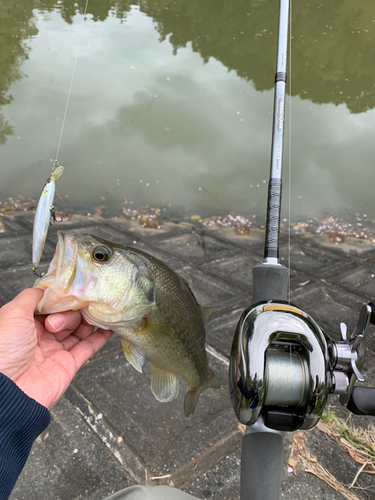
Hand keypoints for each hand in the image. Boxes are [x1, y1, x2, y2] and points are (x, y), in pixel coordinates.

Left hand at [0, 288, 112, 409]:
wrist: (8, 390)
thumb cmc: (3, 351)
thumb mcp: (13, 313)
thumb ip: (32, 296)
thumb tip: (46, 287)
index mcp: (25, 324)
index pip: (50, 305)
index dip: (60, 298)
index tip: (70, 291)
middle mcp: (40, 336)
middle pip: (65, 316)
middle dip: (69, 312)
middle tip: (61, 318)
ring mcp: (55, 351)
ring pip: (78, 329)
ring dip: (86, 319)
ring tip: (94, 311)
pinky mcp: (68, 364)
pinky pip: (88, 347)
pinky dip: (100, 337)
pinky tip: (108, 326)